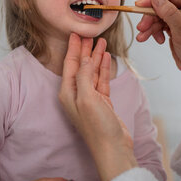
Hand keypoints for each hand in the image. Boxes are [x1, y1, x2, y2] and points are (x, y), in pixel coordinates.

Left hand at [59, 33, 136, 180]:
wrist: (113, 147)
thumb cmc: (97, 127)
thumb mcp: (87, 98)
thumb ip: (84, 76)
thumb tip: (85, 59)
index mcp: (68, 93)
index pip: (69, 64)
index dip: (73, 48)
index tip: (75, 33)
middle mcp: (77, 94)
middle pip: (80, 66)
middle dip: (84, 49)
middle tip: (89, 33)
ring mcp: (90, 98)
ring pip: (92, 71)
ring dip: (96, 56)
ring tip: (101, 40)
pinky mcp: (102, 101)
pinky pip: (101, 79)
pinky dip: (103, 67)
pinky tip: (105, 57)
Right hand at [136, 0, 180, 119]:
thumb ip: (170, 14)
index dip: (153, 1)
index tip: (139, 6)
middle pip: (162, 6)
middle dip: (151, 17)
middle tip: (140, 28)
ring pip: (159, 15)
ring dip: (150, 26)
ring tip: (142, 38)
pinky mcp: (177, 25)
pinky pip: (161, 23)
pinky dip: (155, 31)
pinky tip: (158, 40)